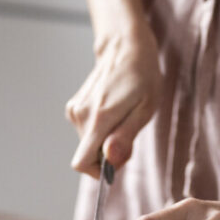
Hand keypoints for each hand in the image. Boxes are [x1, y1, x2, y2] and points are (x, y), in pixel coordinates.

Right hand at [66, 30, 161, 176]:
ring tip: (123, 116)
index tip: (119, 157)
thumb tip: (110, 160)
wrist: (125, 48)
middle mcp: (80, 116)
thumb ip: (126, 137)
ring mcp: (75, 110)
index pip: (81, 163)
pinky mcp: (75, 107)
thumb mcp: (145, 109)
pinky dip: (101, 128)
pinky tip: (114, 110)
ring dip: (106, 139)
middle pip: (88, 154)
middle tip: (129, 129)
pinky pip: (87, 131)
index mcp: (97, 119)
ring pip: (88, 143)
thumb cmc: (141, 77)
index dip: (99, 171)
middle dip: (108, 152)